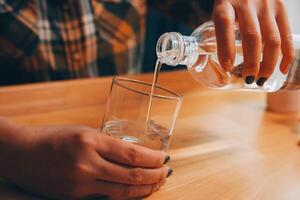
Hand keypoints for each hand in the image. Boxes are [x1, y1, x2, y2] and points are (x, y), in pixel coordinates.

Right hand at [2, 124, 170, 198]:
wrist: (23, 153)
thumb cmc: (54, 137)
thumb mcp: (84, 132)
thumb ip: (107, 144)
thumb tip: (134, 155)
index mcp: (91, 140)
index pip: (132, 154)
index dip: (153, 159)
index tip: (164, 158)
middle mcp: (87, 163)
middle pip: (132, 175)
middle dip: (155, 176)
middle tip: (167, 173)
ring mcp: (80, 183)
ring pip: (123, 191)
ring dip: (145, 189)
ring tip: (158, 184)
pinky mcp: (75, 197)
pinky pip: (108, 198)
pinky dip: (127, 195)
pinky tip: (137, 191)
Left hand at [213, 0, 294, 85]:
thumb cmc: (230, 2)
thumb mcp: (219, 11)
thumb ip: (217, 32)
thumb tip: (217, 64)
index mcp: (225, 3)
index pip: (224, 24)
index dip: (226, 48)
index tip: (227, 67)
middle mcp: (247, 2)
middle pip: (252, 36)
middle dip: (251, 63)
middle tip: (248, 78)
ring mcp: (267, 5)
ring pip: (272, 39)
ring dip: (268, 64)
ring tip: (261, 79)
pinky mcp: (281, 7)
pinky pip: (286, 35)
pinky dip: (286, 55)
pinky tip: (281, 70)